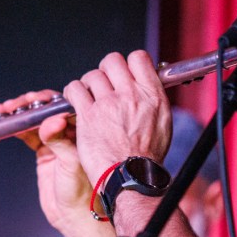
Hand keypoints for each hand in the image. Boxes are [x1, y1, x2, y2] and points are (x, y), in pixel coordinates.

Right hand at [0, 90, 113, 236]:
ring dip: (20, 115)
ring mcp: (57, 143)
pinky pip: (29, 135)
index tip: (34, 99)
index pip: (65, 107)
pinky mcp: (45, 153)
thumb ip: (60, 141)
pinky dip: (17, 129)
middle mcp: (72, 133)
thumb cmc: (85, 192)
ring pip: (36, 121)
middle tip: (15, 105)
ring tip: (4, 110)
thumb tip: (51, 120)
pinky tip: (6, 123)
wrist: (76, 216)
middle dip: (30, 105)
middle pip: (48, 110)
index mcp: (85, 130)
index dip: (48, 100)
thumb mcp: (71, 163)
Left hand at [63, 51, 171, 187]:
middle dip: (106, 70)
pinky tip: (76, 102)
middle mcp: (131, 95)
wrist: (132, 179)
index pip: (138, 58)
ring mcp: (108, 104)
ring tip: (89, 97)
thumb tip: (146, 86)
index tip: (124, 73)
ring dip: (88, 84)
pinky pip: (74, 90)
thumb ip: (153, 100)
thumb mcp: (163, 123)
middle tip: (104, 84)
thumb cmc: (147, 157)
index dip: (128, 63)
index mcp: (152, 95)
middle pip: (112, 61)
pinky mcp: (88, 116)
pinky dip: (73, 93)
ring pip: (92, 75)